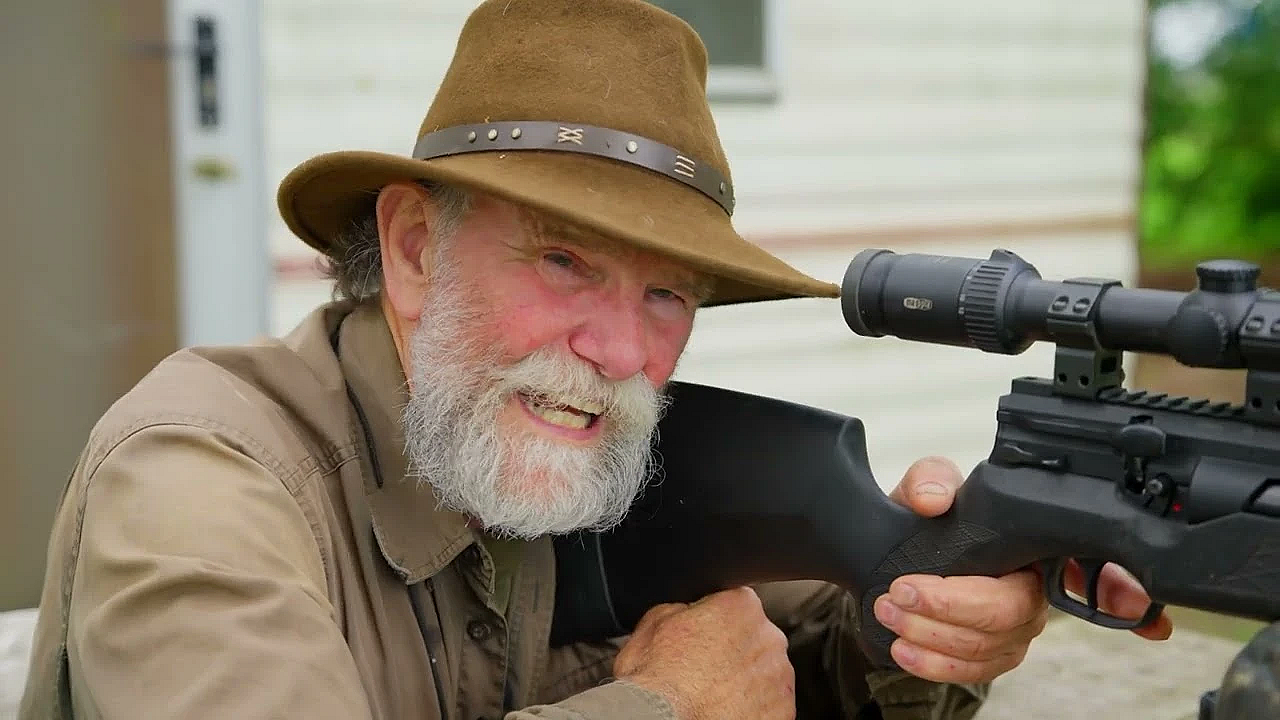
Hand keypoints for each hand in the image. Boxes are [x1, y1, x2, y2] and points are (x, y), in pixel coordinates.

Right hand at [614, 586, 794, 719]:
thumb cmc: (658, 678)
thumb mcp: (654, 621)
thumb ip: (684, 606)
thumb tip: (687, 610)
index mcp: (741, 606)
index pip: (735, 604)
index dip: (715, 622)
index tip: (703, 638)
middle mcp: (769, 638)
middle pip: (755, 638)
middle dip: (735, 651)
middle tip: (705, 669)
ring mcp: (780, 678)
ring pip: (765, 673)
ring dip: (746, 680)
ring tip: (713, 694)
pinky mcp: (782, 712)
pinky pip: (770, 705)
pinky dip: (753, 707)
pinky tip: (725, 710)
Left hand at [871, 456, 1175, 683]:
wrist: (894, 561)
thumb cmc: (925, 521)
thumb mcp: (925, 488)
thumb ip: (929, 479)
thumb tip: (934, 498)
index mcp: (1033, 546)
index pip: (1090, 567)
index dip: (1118, 590)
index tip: (1133, 607)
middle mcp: (1034, 591)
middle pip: (1009, 612)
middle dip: (950, 606)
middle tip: (902, 591)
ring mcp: (1014, 629)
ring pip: (985, 646)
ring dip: (931, 634)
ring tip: (889, 612)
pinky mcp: (991, 656)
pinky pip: (972, 672)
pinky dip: (933, 663)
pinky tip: (905, 649)